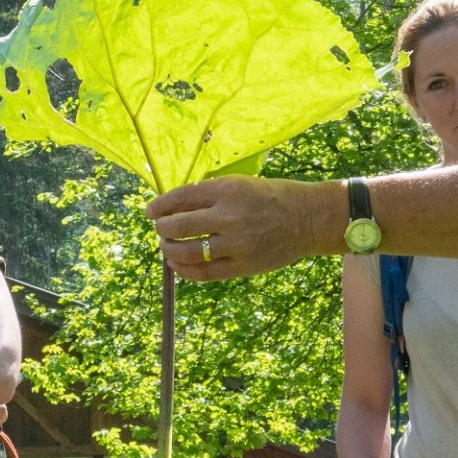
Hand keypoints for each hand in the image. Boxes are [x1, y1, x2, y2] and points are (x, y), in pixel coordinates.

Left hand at [148, 175, 338, 280]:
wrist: (307, 218)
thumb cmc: (271, 197)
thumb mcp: (240, 184)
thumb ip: (209, 194)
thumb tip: (173, 206)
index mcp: (227, 190)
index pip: (181, 198)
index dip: (160, 206)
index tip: (150, 212)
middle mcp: (229, 216)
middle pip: (179, 226)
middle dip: (162, 228)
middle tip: (160, 229)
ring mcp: (236, 244)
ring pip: (187, 252)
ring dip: (169, 250)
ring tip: (166, 247)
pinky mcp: (243, 266)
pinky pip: (204, 273)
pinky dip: (185, 270)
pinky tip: (177, 266)